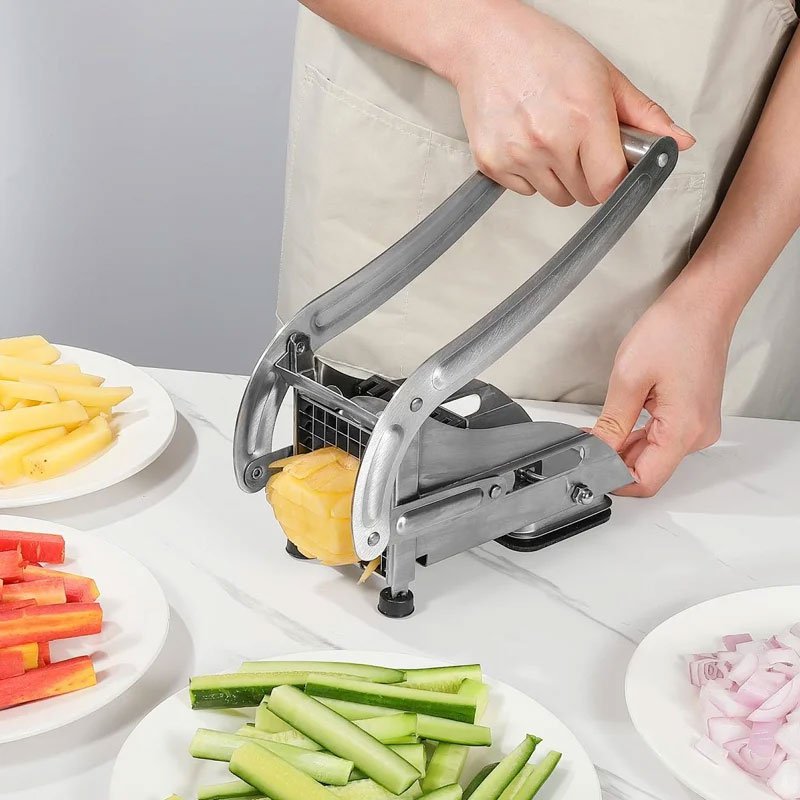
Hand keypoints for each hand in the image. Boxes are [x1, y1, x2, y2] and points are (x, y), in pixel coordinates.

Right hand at [445, 1, 694, 203]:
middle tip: (580, 145)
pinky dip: (530, 176)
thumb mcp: (604, 76)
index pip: (610, 185)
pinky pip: (524, 191)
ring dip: (560, 180)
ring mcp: (518, 155)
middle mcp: (550, 141)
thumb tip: (678, 143)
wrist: (487, 43)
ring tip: (552, 142)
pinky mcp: (492, 163)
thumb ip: (644, 115)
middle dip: (589, 178)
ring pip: (555, 197)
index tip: (613, 172)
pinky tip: (528, 144)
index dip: (616, 184)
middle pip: (584, 196)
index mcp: (585, 118)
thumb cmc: (545, 52)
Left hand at [592, 285, 733, 496]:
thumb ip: (610, 424)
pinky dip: (637, 435)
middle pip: (649, 469)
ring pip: (654, 454)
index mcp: (684, 430)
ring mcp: (698, 425)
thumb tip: (596, 450)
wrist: (704, 303)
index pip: (645, 480)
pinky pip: (662, 437)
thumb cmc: (675, 329)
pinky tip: (619, 423)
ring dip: (624, 447)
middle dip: (613, 461)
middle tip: (585, 444)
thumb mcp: (629, 378)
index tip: (587, 466)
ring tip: (599, 429)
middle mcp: (697, 434)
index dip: (613, 479)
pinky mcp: (693, 415)